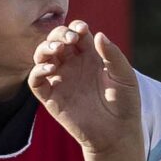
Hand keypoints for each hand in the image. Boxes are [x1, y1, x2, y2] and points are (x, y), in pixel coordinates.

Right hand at [29, 22, 140, 154]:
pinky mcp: (50, 97)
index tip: (81, 29)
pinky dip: (38, 70)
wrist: (117, 133)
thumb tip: (98, 34)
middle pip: (56, 40)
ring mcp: (60, 80)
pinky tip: (52, 68)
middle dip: (59, 34)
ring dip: (45, 47)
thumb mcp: (125, 76)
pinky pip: (35, 80)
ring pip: (42, 56)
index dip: (75, 27)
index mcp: (89, 57)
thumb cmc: (124, 104)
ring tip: (57, 49)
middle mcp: (72, 66)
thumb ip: (113, 55)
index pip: (76, 34)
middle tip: (69, 39)